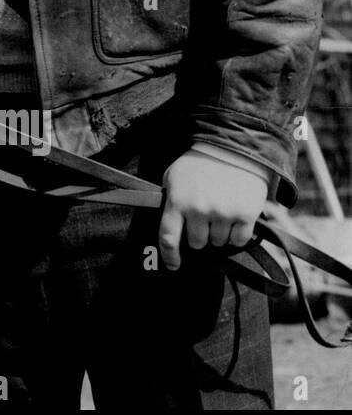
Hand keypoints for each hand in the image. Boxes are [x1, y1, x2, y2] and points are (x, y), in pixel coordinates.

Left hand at [158, 151, 268, 270]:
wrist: (232, 149)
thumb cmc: (199, 164)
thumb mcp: (173, 177)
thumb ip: (169, 201)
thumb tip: (168, 225)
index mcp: (177, 201)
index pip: (168, 238)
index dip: (170, 256)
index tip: (173, 265)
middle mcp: (198, 210)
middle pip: (197, 243)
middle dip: (199, 236)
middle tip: (204, 220)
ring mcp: (222, 213)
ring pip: (219, 243)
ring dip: (218, 233)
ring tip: (220, 212)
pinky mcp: (245, 215)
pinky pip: (239, 241)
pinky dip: (237, 234)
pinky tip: (234, 217)